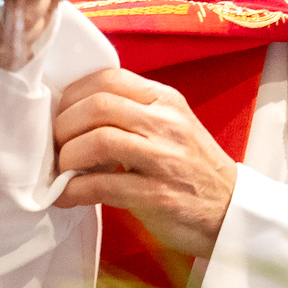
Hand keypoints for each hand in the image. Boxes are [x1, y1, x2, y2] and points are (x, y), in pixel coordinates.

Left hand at [50, 69, 238, 257]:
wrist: (230, 210)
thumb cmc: (191, 169)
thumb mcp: (170, 127)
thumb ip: (133, 113)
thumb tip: (75, 114)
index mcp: (166, 101)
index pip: (109, 78)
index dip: (74, 93)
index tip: (61, 113)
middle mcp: (166, 124)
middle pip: (99, 105)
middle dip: (65, 125)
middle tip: (56, 143)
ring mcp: (164, 159)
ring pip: (99, 140)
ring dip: (68, 155)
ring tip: (63, 168)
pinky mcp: (157, 195)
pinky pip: (102, 186)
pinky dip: (73, 191)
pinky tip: (65, 195)